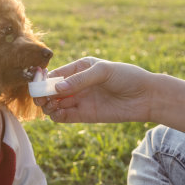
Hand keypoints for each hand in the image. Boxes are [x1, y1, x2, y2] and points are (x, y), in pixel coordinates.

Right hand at [35, 57, 184, 137]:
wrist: (147, 97)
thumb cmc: (127, 77)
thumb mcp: (103, 72)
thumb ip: (79, 80)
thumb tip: (56, 89)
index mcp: (79, 68)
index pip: (55, 75)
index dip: (43, 81)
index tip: (37, 86)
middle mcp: (77, 84)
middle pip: (51, 91)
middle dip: (43, 95)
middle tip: (41, 100)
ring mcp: (80, 100)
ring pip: (55, 104)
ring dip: (48, 106)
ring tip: (51, 107)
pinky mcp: (85, 115)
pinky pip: (64, 117)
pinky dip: (57, 116)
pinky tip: (57, 114)